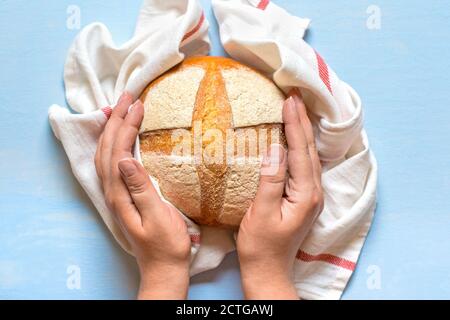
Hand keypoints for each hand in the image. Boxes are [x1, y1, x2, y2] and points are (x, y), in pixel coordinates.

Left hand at [94, 92, 191, 299]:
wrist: (163, 267)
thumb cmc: (167, 245)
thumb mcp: (159, 218)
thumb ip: (141, 188)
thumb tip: (125, 159)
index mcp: (121, 194)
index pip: (118, 151)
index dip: (127, 125)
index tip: (139, 104)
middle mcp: (113, 191)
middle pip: (108, 148)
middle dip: (116, 119)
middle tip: (129, 96)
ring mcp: (116, 193)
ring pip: (106, 154)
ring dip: (112, 128)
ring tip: (120, 107)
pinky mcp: (123, 195)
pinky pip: (112, 163)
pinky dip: (113, 143)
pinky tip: (120, 137)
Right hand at [237, 90, 323, 299]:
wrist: (268, 270)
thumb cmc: (261, 246)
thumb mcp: (260, 214)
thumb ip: (270, 182)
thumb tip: (275, 150)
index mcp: (305, 195)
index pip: (300, 151)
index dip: (295, 124)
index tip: (289, 100)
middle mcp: (314, 192)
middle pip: (309, 149)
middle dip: (302, 120)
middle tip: (294, 95)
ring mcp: (310, 195)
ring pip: (309, 155)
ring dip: (303, 130)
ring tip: (295, 108)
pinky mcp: (303, 198)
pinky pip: (304, 164)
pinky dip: (299, 145)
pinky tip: (294, 137)